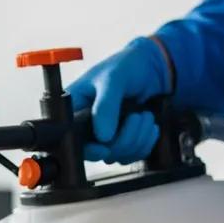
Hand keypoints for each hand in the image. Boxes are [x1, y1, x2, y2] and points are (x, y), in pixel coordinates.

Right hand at [66, 37, 171, 162]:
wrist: (149, 68)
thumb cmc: (125, 67)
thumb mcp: (112, 79)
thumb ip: (105, 106)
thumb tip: (103, 137)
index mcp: (73, 110)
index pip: (73, 140)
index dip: (89, 150)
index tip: (106, 148)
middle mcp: (86, 126)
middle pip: (99, 153)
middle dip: (124, 139)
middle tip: (136, 116)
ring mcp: (104, 136)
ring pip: (119, 155)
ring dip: (138, 138)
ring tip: (144, 115)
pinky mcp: (121, 141)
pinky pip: (133, 155)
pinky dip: (145, 142)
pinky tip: (149, 125)